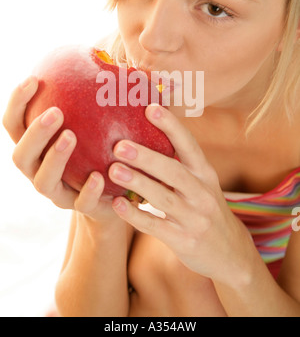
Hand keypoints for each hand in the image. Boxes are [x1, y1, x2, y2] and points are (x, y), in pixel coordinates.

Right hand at [2, 76, 119, 223]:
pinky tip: (100, 176)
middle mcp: (39, 170)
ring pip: (43, 181)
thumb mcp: (97, 123)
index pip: (15, 124)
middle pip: (21, 155)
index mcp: (37, 147)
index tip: (34, 79)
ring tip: (71, 137)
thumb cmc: (100, 148)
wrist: (113, 195)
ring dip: (53, 158)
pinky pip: (79, 203)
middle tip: (55, 112)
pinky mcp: (80, 209)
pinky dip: (87, 190)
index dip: (17, 103)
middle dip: (34, 133)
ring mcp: (58, 193)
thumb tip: (110, 60)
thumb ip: (96, 99)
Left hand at [109, 104, 252, 284]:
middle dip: (147, 157)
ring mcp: (194, 219)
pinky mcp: (184, 241)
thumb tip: (148, 133)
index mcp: (205, 174)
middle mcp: (202, 193)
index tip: (151, 108)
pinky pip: (156, 227)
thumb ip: (180, 163)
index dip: (171, 126)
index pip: (189, 145)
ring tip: (114, 171)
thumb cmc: (205, 208)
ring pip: (164, 198)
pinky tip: (117, 205)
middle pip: (174, 171)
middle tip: (119, 145)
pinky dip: (136, 216)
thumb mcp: (202, 183)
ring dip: (138, 183)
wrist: (229, 252)